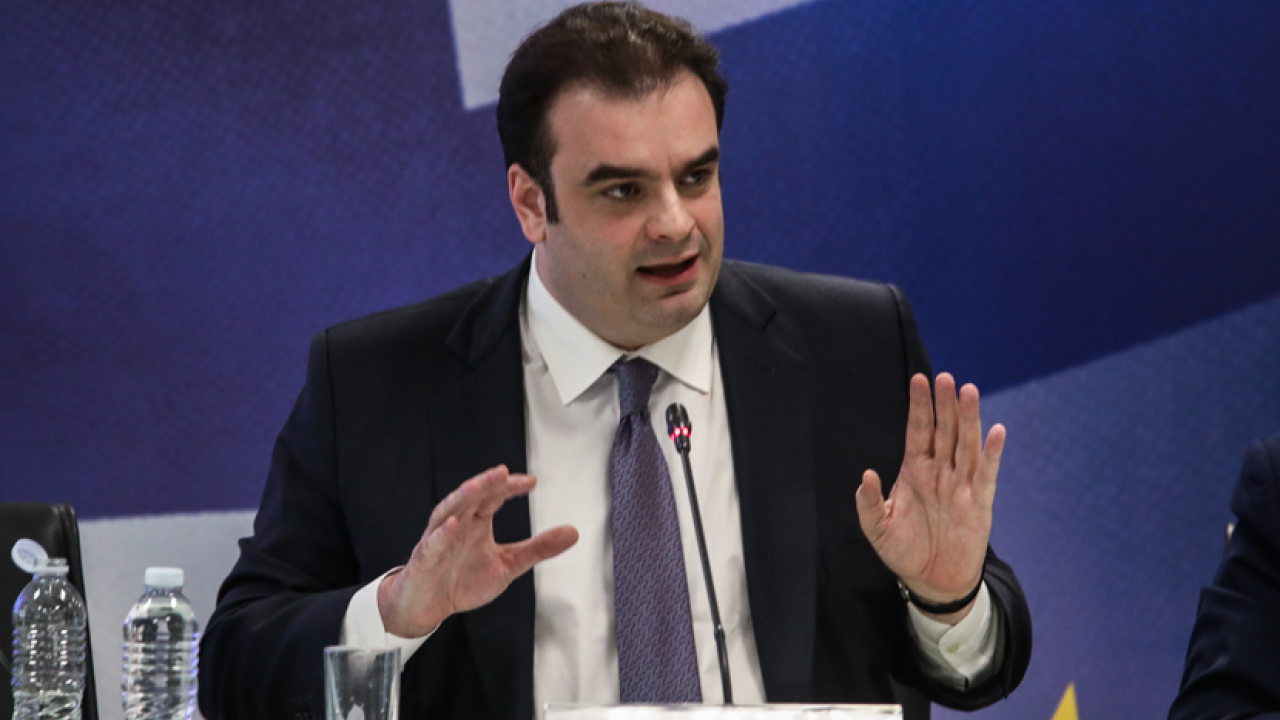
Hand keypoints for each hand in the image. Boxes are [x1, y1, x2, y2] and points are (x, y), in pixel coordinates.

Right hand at [377, 465, 578, 636]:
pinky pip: (433, 543)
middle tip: (504, 474)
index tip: (531, 481)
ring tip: (477, 486)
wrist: (428, 605)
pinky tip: (453, 524)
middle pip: (471, 497)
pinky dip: (442, 533)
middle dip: (487, 484)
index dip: (509, 488)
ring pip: (449, 511)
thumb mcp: (508, 565)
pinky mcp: (425, 558)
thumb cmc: (463, 580)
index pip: (494, 497)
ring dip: (462, 497)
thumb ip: (538, 548)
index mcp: (477, 522)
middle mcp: (458, 524)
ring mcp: (439, 539)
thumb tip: (573, 532)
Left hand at [855, 373, 1005, 622]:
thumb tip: (865, 475)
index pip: (918, 430)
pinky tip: (996, 431)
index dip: (919, 406)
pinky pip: (987, 474)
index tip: (918, 379)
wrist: (932, 580)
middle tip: (945, 377)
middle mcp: (939, 471)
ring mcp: (961, 484)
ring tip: (969, 391)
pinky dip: (992, 453)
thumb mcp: (877, 528)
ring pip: (966, 444)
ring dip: (968, 418)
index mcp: (914, 470)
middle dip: (944, 404)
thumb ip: (868, 503)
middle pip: (944, 430)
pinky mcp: (980, 502)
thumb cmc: (904, 551)